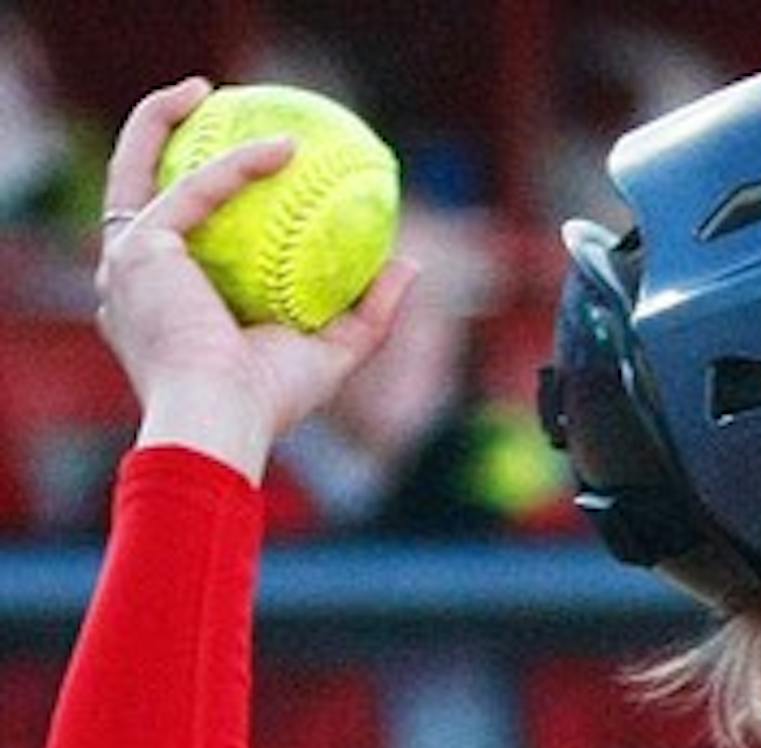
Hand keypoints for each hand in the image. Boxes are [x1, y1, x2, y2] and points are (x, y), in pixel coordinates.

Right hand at [94, 77, 417, 480]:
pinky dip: (241, 165)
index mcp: (162, 304)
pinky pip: (197, 190)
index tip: (237, 164)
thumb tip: (411, 262)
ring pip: (138, 168)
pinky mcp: (140, 252)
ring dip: (165, 119)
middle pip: (135, 188)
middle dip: (158, 138)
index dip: (192, 193)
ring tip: (209, 90)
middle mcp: (133, 280)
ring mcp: (127, 264)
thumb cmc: (267, 403)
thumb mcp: (330, 352)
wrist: (222, 421)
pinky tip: (286, 148)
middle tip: (209, 107)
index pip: (170, 235)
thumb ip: (367, 310)